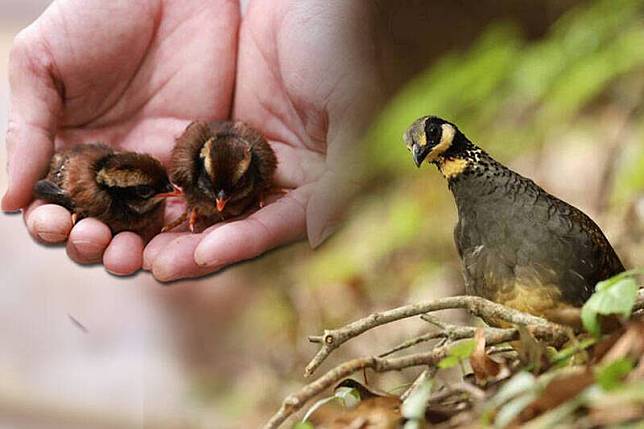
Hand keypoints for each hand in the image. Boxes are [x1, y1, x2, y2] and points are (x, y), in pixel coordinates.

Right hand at [3, 0, 238, 273]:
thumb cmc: (98, 13)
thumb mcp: (44, 63)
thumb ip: (27, 129)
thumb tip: (7, 202)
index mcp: (69, 146)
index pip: (55, 203)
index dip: (50, 223)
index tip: (52, 226)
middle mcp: (113, 165)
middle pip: (101, 223)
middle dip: (93, 243)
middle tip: (95, 242)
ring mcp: (158, 163)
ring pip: (146, 224)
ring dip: (135, 248)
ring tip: (129, 256)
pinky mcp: (199, 156)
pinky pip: (192, 201)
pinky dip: (184, 226)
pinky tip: (178, 237)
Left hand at [143, 0, 382, 280]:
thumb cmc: (343, 45)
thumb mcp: (351, 106)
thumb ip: (340, 172)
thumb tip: (320, 233)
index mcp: (317, 179)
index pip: (277, 224)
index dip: (243, 242)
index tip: (203, 255)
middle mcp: (280, 174)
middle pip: (236, 221)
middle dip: (197, 245)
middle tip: (155, 264)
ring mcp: (247, 152)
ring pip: (205, 197)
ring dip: (171, 222)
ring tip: (131, 243)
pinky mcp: (219, 127)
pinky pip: (186, 160)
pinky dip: (162, 178)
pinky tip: (132, 190)